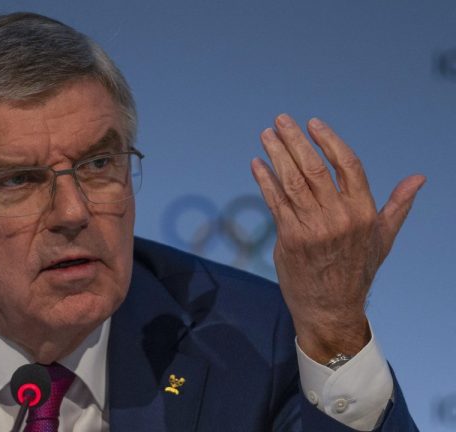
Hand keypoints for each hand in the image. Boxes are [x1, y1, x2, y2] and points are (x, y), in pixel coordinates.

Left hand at [250, 114, 424, 362]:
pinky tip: (256, 164)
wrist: (331, 308)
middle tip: (280, 120)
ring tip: (266, 135)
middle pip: (314, 168)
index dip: (329, 141)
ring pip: (292, 182)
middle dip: (295, 140)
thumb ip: (398, 205)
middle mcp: (339, 217)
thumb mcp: (383, 237)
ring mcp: (313, 228)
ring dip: (276, 155)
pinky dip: (264, 180)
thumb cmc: (357, 270)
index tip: (313, 123)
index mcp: (364, 212)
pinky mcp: (290, 239)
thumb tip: (419, 178)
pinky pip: (275, 202)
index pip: (348, 165)